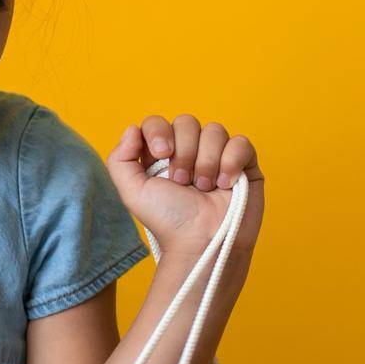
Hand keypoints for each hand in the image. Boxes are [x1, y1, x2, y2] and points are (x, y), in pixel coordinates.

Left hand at [106, 115, 264, 258]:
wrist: (201, 241)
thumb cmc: (168, 220)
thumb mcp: (132, 191)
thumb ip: (120, 159)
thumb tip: (132, 128)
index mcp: (161, 154)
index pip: (157, 122)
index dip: (159, 132)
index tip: (162, 153)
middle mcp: (189, 150)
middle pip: (187, 122)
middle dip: (184, 152)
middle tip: (182, 182)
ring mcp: (218, 155)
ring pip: (215, 130)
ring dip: (206, 162)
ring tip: (203, 188)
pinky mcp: (244, 163)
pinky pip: (241, 143)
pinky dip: (231, 162)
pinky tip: (225, 185)